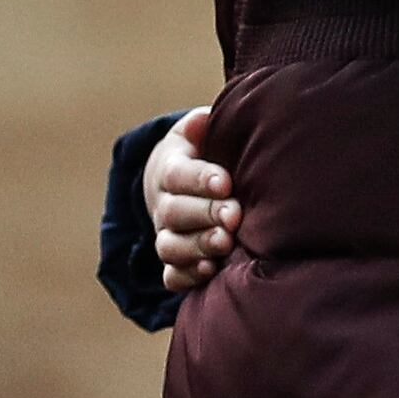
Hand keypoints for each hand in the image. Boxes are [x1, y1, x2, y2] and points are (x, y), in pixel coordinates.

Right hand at [146, 104, 239, 292]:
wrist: (181, 183)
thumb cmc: (205, 151)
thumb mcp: (202, 131)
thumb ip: (204, 124)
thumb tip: (204, 120)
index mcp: (170, 169)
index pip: (178, 175)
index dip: (200, 179)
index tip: (225, 182)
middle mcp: (164, 205)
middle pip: (175, 213)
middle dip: (205, 214)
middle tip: (234, 214)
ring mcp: (167, 235)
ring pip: (170, 247)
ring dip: (197, 247)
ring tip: (226, 244)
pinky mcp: (175, 262)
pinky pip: (172, 276)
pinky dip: (187, 277)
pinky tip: (209, 271)